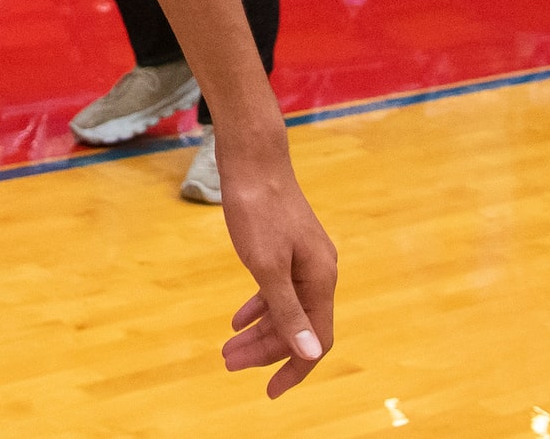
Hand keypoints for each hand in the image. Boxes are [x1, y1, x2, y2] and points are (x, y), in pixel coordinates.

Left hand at [214, 132, 338, 397]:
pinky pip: (277, 287)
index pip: (316, 339)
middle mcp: (319, 272)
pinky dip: (258, 306)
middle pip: (298, 325)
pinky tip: (238, 319)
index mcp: (321, 279)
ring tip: (228, 349)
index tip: (271, 391)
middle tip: (229, 364)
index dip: (295, 368)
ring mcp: (303, 258)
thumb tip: (312, 353)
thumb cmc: (257, 208)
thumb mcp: (267, 265)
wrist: (252, 157)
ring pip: (284, 307)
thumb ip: (288, 310)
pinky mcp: (286, 246)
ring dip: (259, 331)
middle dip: (266, 350)